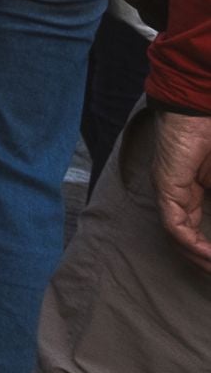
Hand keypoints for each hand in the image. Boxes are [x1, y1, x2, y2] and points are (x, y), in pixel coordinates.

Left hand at [158, 109, 210, 269]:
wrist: (200, 110)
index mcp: (191, 194)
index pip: (196, 232)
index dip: (209, 252)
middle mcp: (177, 197)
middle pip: (185, 240)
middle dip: (203, 262)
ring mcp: (169, 193)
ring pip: (178, 238)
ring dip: (199, 259)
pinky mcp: (166, 188)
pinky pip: (174, 226)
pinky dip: (192, 245)